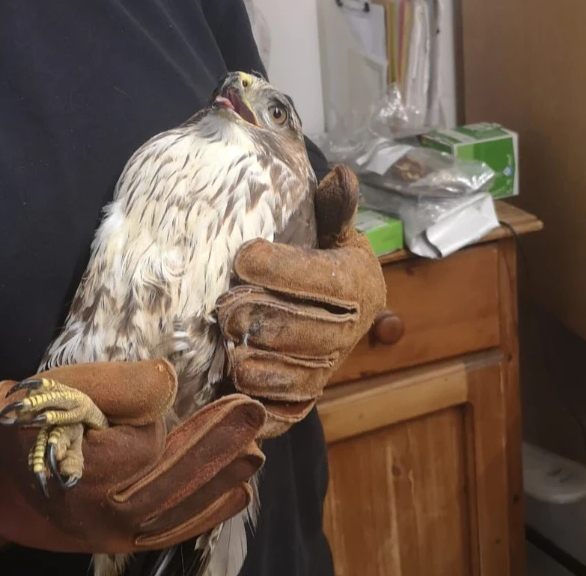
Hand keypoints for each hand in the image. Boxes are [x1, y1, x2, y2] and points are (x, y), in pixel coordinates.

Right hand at [0, 359, 265, 575]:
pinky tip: (236, 495)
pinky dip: (204, 514)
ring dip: (219, 479)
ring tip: (255, 452)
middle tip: (256, 417)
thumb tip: (169, 384)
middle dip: (217, 447)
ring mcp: (107, 532)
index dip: (174, 418)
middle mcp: (97, 510)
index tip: (208, 392)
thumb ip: (116, 384)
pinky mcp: (112, 541)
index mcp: (80, 466)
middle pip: (169, 479)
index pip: (145, 446)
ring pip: (174, 509)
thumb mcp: (58, 386)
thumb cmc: (21, 417)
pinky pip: (167, 532)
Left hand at [216, 165, 386, 438]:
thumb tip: (340, 175)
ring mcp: (327, 368)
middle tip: (226, 305)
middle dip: (264, 318)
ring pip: (297, 375)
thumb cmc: (320, 254)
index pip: (324, 280)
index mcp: (359, 284)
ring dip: (261, 365)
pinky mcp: (304, 396)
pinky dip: (262, 407)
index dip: (283, 269)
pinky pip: (287, 410)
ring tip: (230, 349)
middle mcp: (349, 330)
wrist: (331, 305)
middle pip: (308, 333)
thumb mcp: (329, 226)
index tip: (244, 255)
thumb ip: (332, 206)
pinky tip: (236, 393)